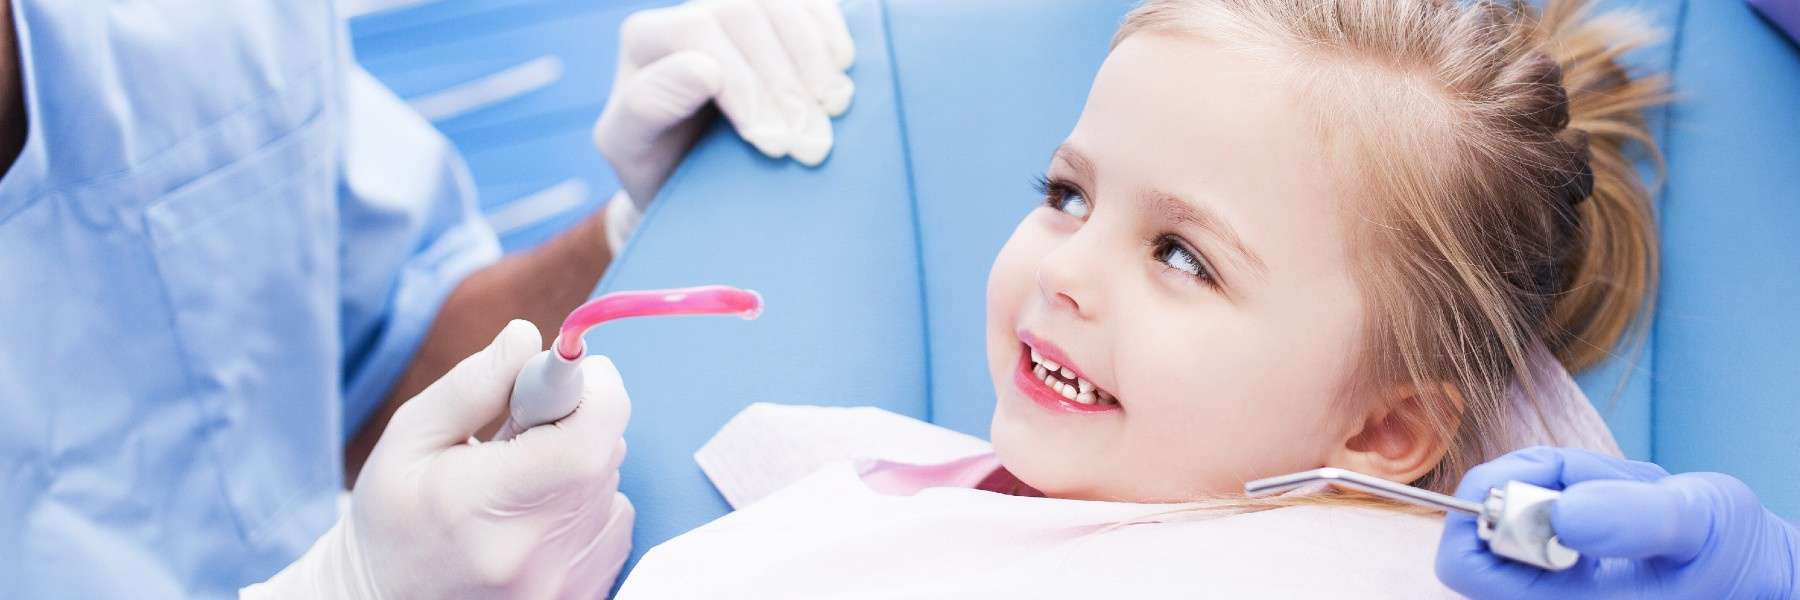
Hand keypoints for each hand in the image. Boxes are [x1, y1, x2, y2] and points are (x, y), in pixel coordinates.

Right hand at [243, 320, 634, 598]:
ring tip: (519, 486)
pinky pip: (614, 522)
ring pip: (612, 486)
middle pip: (605, 454)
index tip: (561, 376)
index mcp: (487, 506)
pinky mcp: (585, 594)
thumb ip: (473, 385)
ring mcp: (564, 583)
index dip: (594, 390)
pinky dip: (586, 505)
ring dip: (579, 468)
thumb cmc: (393, 518)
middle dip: (575, 422)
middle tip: (518, 434)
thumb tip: (527, 337)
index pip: (589, 438)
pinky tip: (536, 516)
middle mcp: (536, 554)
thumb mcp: (409, 439)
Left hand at [594, 0, 854, 209]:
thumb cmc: (659, 165)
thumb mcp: (632, 148)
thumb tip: (703, 69)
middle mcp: (692, 11)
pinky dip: (831, 32)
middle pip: (745, 15)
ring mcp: (737, 7)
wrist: (691, 175)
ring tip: (834, 110)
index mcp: (646, 37)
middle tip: (811, 147)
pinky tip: (842, 70)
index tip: (771, 145)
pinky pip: (809, 2)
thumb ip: (647, 108)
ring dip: (814, 60)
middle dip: (784, 84)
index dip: (742, 85)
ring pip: (782, 4)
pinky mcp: (776, 15)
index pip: (697, 33)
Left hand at [1435, 446, 1798, 599]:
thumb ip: (1637, 519)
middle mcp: (1546, 597)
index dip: (1487, 510)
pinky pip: (1537, 502)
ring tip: (1619, 485)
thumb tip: (1563, 509)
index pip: (1466, 566)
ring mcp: (1551, 578)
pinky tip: (1614, 490)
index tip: (1546, 478)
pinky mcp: (1561, 555)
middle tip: (1584, 470)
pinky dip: (1568, 480)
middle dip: (1528, 481)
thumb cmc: (1733, 556)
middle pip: (1480, 529)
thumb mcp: (1701, 526)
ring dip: (1556, 477)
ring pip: (1509, 505)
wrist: (1754, 570)